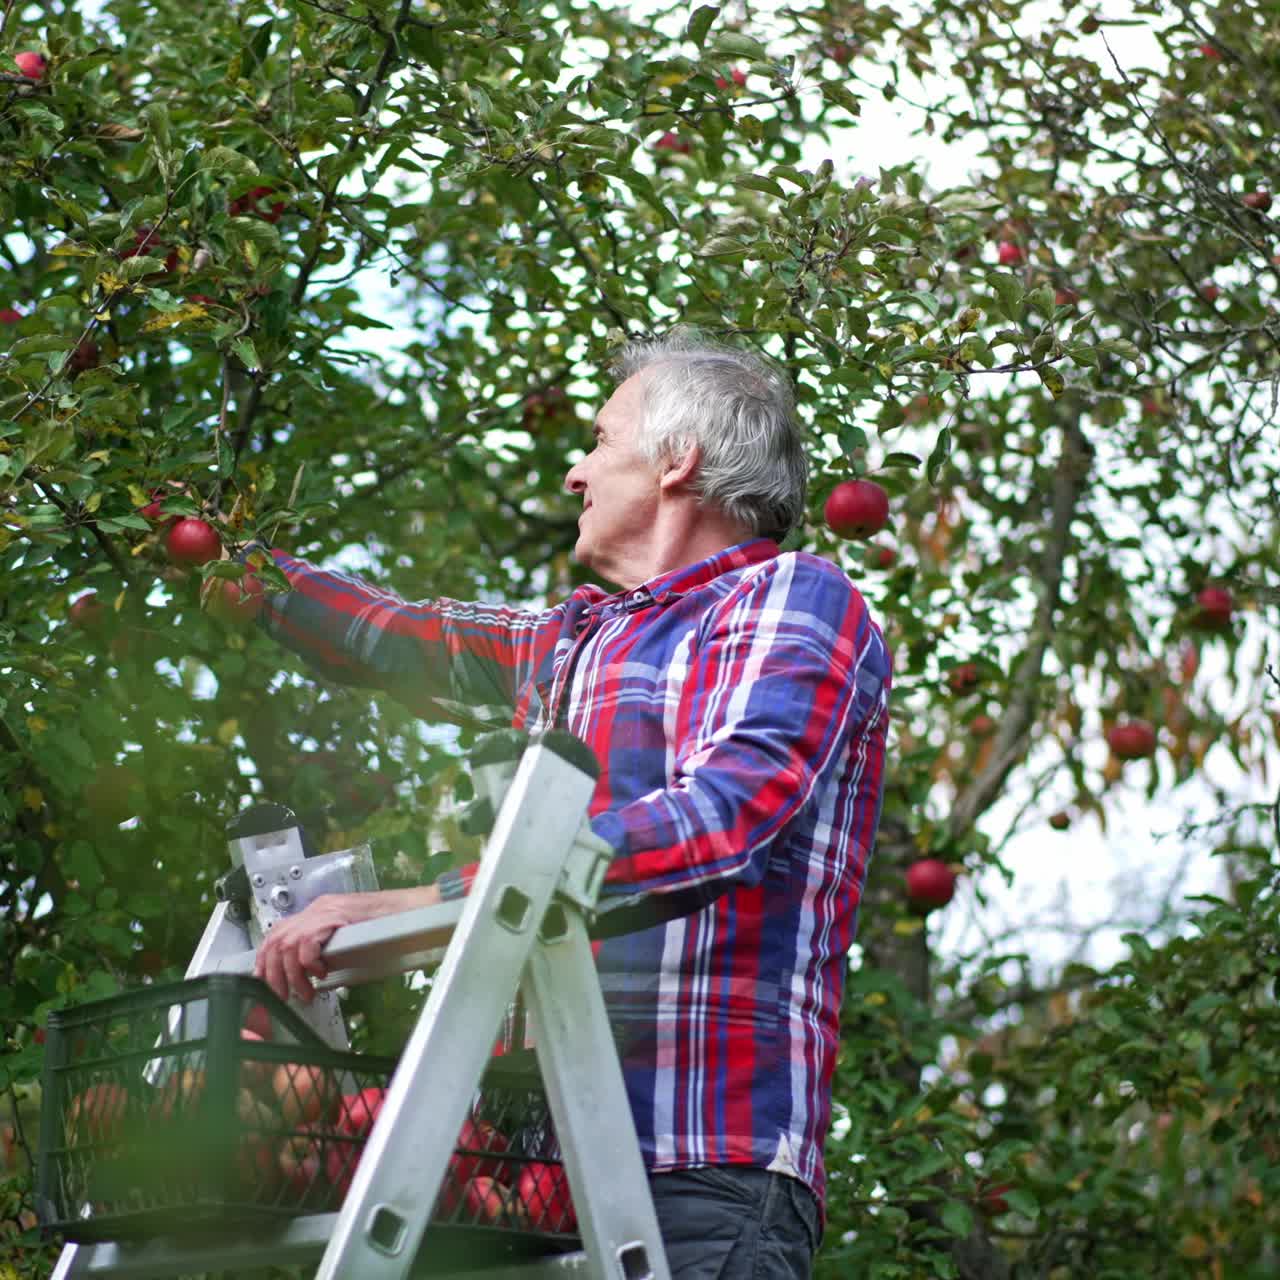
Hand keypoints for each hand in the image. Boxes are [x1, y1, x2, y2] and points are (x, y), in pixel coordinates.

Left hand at [253, 885, 441, 1003]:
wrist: (414, 909)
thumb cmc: (389, 926)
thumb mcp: (350, 938)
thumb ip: (329, 949)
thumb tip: (310, 977)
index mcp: (318, 911)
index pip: (277, 933)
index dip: (266, 960)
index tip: (266, 983)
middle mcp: (317, 907)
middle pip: (276, 939)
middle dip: (273, 973)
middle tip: (283, 996)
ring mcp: (326, 910)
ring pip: (288, 943)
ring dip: (292, 974)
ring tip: (305, 992)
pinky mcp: (337, 916)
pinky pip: (308, 941)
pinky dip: (309, 962)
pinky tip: (322, 974)